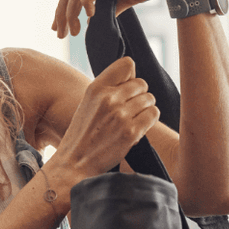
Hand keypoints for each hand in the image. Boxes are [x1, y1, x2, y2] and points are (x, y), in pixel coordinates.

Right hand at [51, 56, 159, 178]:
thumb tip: (134, 78)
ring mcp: (121, 115)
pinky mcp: (131, 132)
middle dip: (139, 96)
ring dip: (145, 109)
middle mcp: (109, 99)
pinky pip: (153, 114)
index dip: (131, 77)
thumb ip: (108, 89)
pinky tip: (138, 128)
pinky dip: (149, 120)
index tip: (126, 89)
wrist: (75, 164)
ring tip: (132, 121)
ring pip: (150, 99)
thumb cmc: (83, 135)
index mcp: (96, 88)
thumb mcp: (88, 104)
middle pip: (142, 83)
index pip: (127, 64)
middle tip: (129, 111)